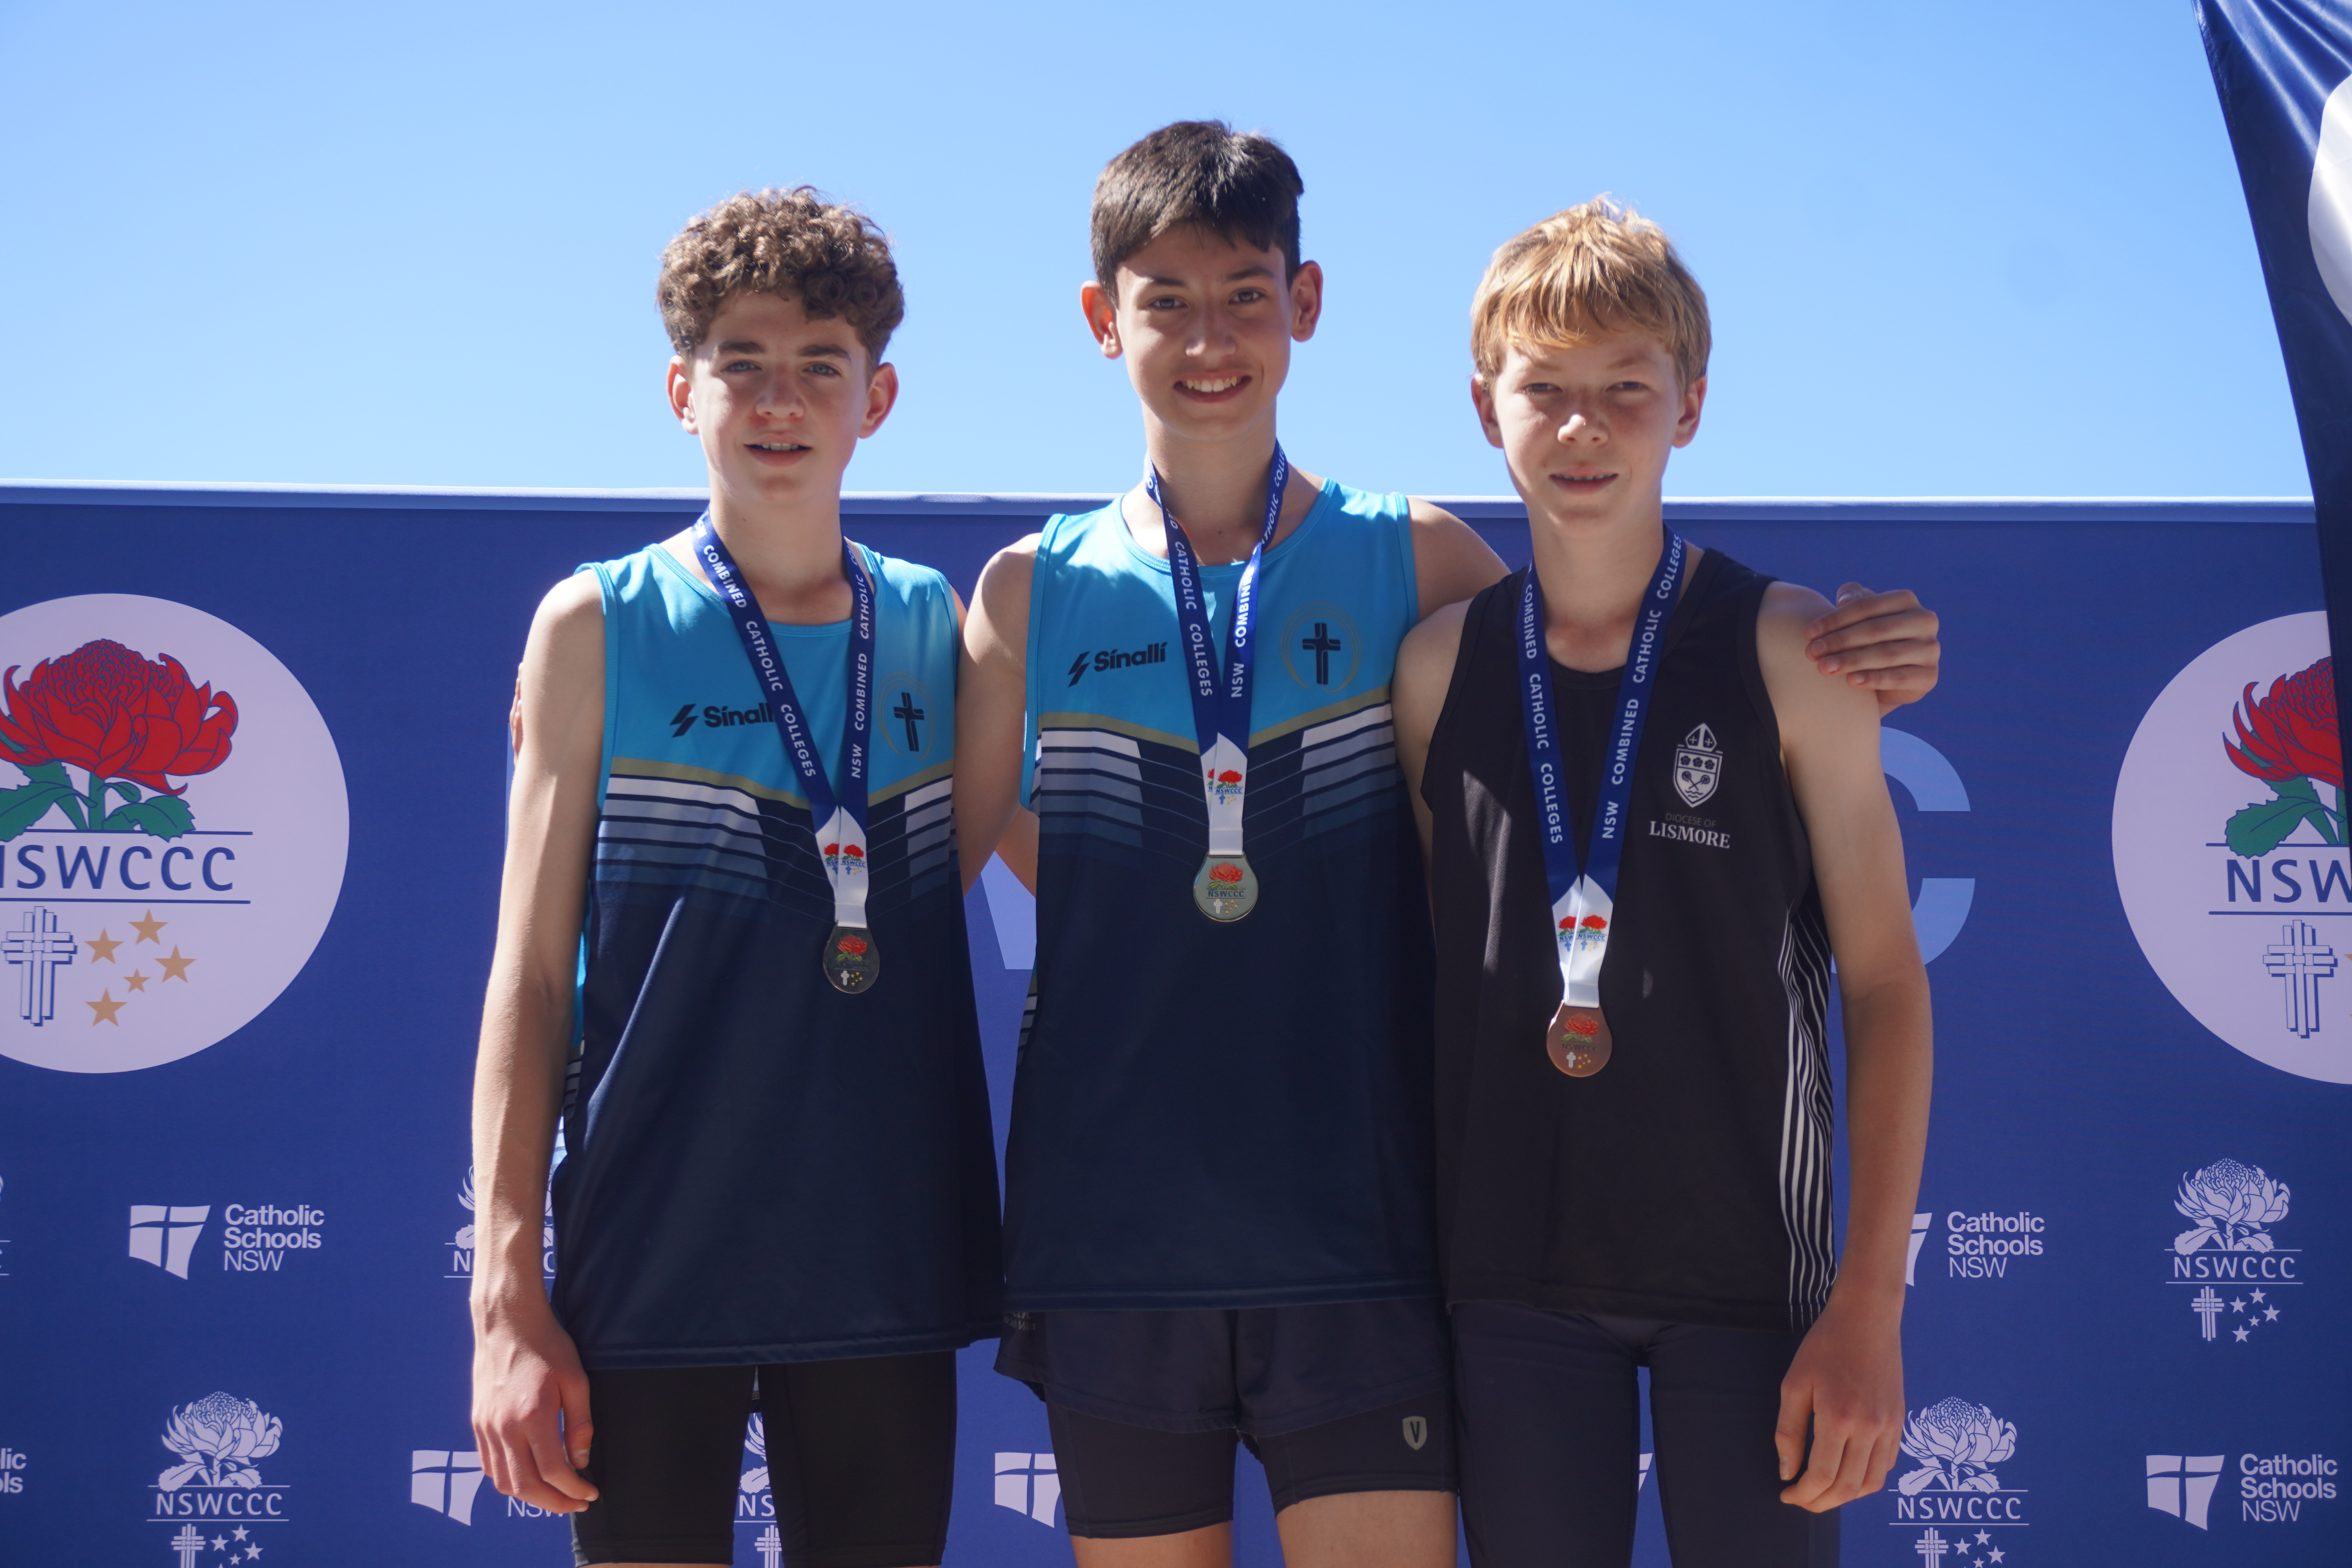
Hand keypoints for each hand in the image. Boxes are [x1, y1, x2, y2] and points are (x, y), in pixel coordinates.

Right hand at [471, 1294, 598, 1514]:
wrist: (507, 1324)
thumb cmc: (548, 1347)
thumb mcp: (576, 1380)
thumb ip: (579, 1424)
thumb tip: (581, 1461)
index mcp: (533, 1415)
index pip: (553, 1470)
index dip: (574, 1489)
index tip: (591, 1492)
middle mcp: (505, 1426)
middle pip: (525, 1486)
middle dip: (554, 1503)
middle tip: (577, 1503)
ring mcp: (487, 1427)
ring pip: (504, 1482)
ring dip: (530, 1497)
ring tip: (556, 1495)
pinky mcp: (477, 1423)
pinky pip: (489, 1465)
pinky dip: (509, 1480)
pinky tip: (529, 1477)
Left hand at [1775, 1297, 1904, 1511]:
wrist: (1867, 1319)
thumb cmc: (1824, 1347)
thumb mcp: (1794, 1384)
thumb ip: (1789, 1432)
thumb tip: (1788, 1472)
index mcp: (1839, 1418)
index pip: (1822, 1476)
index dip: (1803, 1494)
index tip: (1786, 1495)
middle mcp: (1870, 1428)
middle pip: (1848, 1487)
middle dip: (1821, 1502)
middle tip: (1801, 1499)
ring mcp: (1890, 1427)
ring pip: (1871, 1483)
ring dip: (1845, 1496)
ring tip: (1822, 1492)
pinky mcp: (1900, 1422)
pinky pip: (1886, 1465)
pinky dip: (1866, 1479)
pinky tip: (1847, 1474)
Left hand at [1805, 585, 1940, 713]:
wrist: (1887, 679)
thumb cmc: (1869, 639)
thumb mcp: (1861, 616)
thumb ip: (1854, 599)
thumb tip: (1844, 599)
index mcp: (1906, 600)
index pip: (1866, 606)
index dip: (1835, 619)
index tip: (1808, 633)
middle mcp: (1924, 621)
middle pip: (1876, 629)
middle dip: (1839, 641)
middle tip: (1812, 653)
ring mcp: (1930, 649)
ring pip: (1886, 653)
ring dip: (1851, 660)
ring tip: (1824, 667)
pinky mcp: (1929, 676)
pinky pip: (1899, 677)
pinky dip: (1873, 679)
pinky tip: (1850, 681)